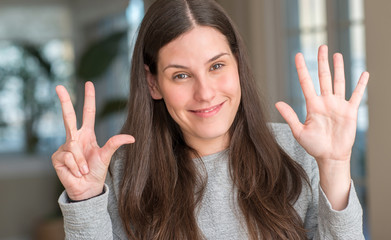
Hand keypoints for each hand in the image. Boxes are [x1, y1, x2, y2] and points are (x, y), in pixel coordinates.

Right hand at [52, 82, 133, 200]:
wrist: (87, 188)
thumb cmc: (96, 171)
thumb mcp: (106, 155)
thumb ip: (115, 143)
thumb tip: (132, 137)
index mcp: (87, 134)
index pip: (87, 112)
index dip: (89, 98)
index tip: (89, 83)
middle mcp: (74, 138)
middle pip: (68, 116)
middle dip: (64, 101)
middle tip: (59, 86)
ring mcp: (64, 147)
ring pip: (73, 147)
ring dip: (81, 162)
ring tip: (84, 170)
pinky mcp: (57, 157)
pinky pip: (68, 157)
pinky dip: (75, 166)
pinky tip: (75, 172)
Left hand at [275, 45, 368, 209]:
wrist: (330, 156)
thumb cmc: (314, 145)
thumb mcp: (299, 131)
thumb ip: (290, 116)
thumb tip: (277, 103)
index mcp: (312, 104)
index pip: (305, 82)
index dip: (302, 68)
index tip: (298, 55)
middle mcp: (325, 101)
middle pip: (323, 77)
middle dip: (322, 62)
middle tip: (321, 46)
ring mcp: (338, 105)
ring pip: (338, 82)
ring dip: (338, 68)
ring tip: (337, 55)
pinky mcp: (350, 111)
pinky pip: (356, 95)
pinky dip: (360, 85)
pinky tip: (363, 73)